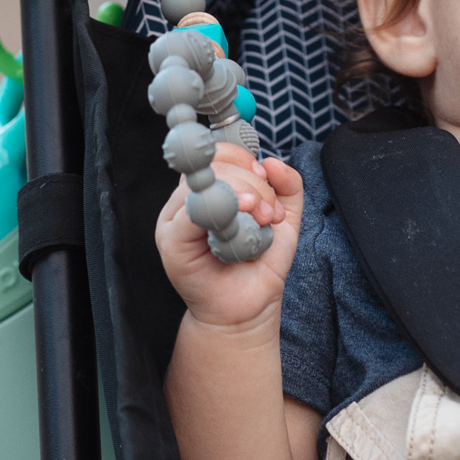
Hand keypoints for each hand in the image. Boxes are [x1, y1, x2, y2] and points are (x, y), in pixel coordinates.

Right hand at [155, 146, 303, 333]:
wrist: (249, 307)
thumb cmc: (260, 264)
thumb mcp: (285, 220)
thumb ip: (289, 186)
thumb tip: (272, 161)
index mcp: (211, 189)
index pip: (220, 152)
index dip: (246, 159)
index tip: (267, 179)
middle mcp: (189, 200)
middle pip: (216, 164)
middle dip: (254, 183)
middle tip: (270, 213)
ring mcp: (175, 219)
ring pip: (207, 184)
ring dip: (244, 197)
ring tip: (262, 223)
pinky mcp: (171, 239)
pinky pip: (192, 212)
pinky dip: (222, 214)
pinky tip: (238, 228)